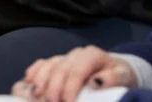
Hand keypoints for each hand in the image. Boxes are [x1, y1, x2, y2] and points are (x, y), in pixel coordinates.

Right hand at [11, 46, 135, 101]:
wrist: (116, 72)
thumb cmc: (119, 76)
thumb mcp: (123, 77)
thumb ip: (113, 78)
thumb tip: (95, 81)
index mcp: (92, 55)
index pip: (76, 70)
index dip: (70, 88)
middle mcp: (76, 54)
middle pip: (59, 69)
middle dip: (53, 89)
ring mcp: (65, 57)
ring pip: (47, 65)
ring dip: (40, 83)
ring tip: (38, 98)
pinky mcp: (57, 63)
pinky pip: (41, 64)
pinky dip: (34, 73)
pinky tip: (28, 84)